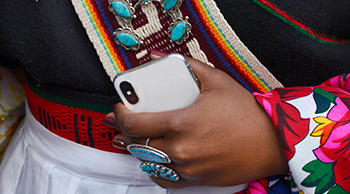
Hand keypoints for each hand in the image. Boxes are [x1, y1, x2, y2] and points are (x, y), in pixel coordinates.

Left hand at [108, 54, 287, 187]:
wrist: (272, 143)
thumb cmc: (247, 114)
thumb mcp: (217, 81)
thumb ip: (187, 66)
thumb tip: (163, 56)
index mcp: (180, 124)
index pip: (134, 124)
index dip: (120, 116)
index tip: (119, 109)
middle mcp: (180, 150)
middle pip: (136, 144)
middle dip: (125, 131)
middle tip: (125, 121)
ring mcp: (187, 168)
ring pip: (147, 162)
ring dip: (139, 149)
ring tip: (138, 137)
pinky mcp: (196, 179)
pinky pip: (164, 179)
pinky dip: (155, 168)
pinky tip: (157, 157)